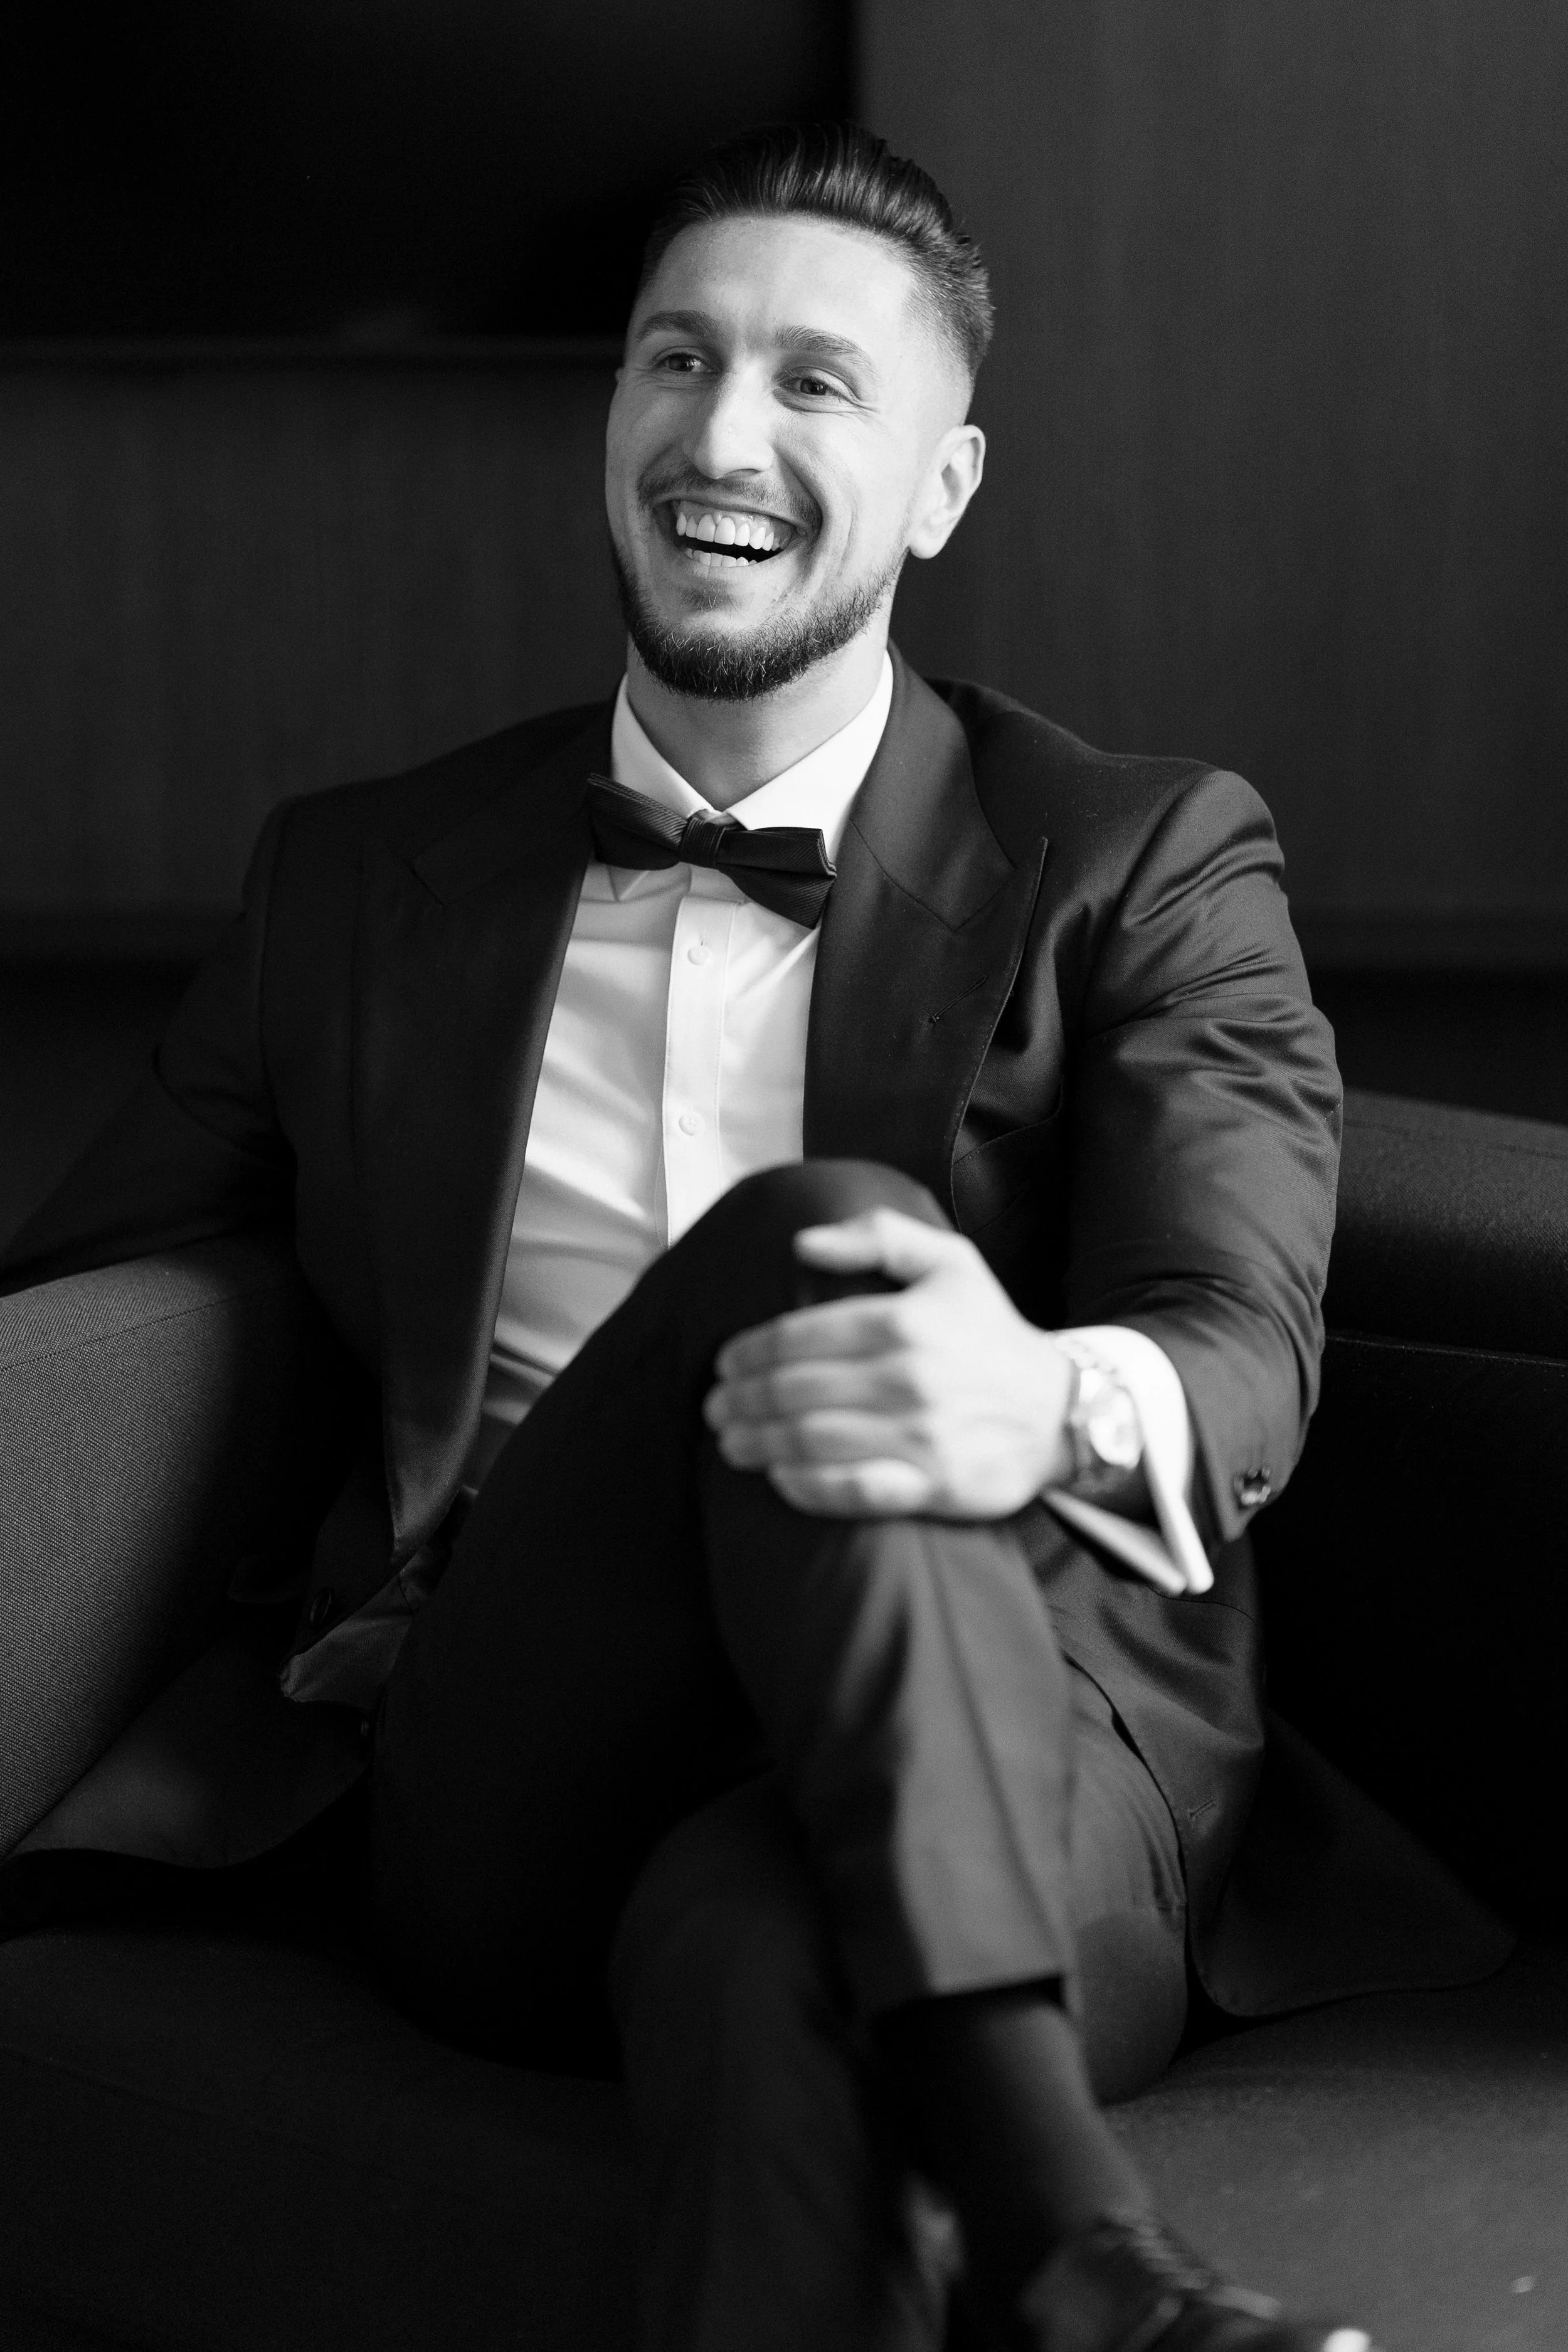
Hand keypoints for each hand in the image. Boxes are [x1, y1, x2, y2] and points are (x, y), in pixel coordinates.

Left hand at [703, 1208, 1074, 1518]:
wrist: (1063, 1410)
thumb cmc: (990, 1334)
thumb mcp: (950, 1261)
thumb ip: (878, 1237)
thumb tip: (802, 1242)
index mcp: (902, 1322)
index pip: (796, 1337)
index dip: (746, 1354)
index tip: (724, 1365)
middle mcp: (907, 1378)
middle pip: (792, 1391)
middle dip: (740, 1401)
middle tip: (715, 1409)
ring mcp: (919, 1436)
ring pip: (810, 1441)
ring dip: (757, 1444)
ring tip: (730, 1445)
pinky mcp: (932, 1486)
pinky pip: (852, 1491)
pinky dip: (806, 1487)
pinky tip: (779, 1480)